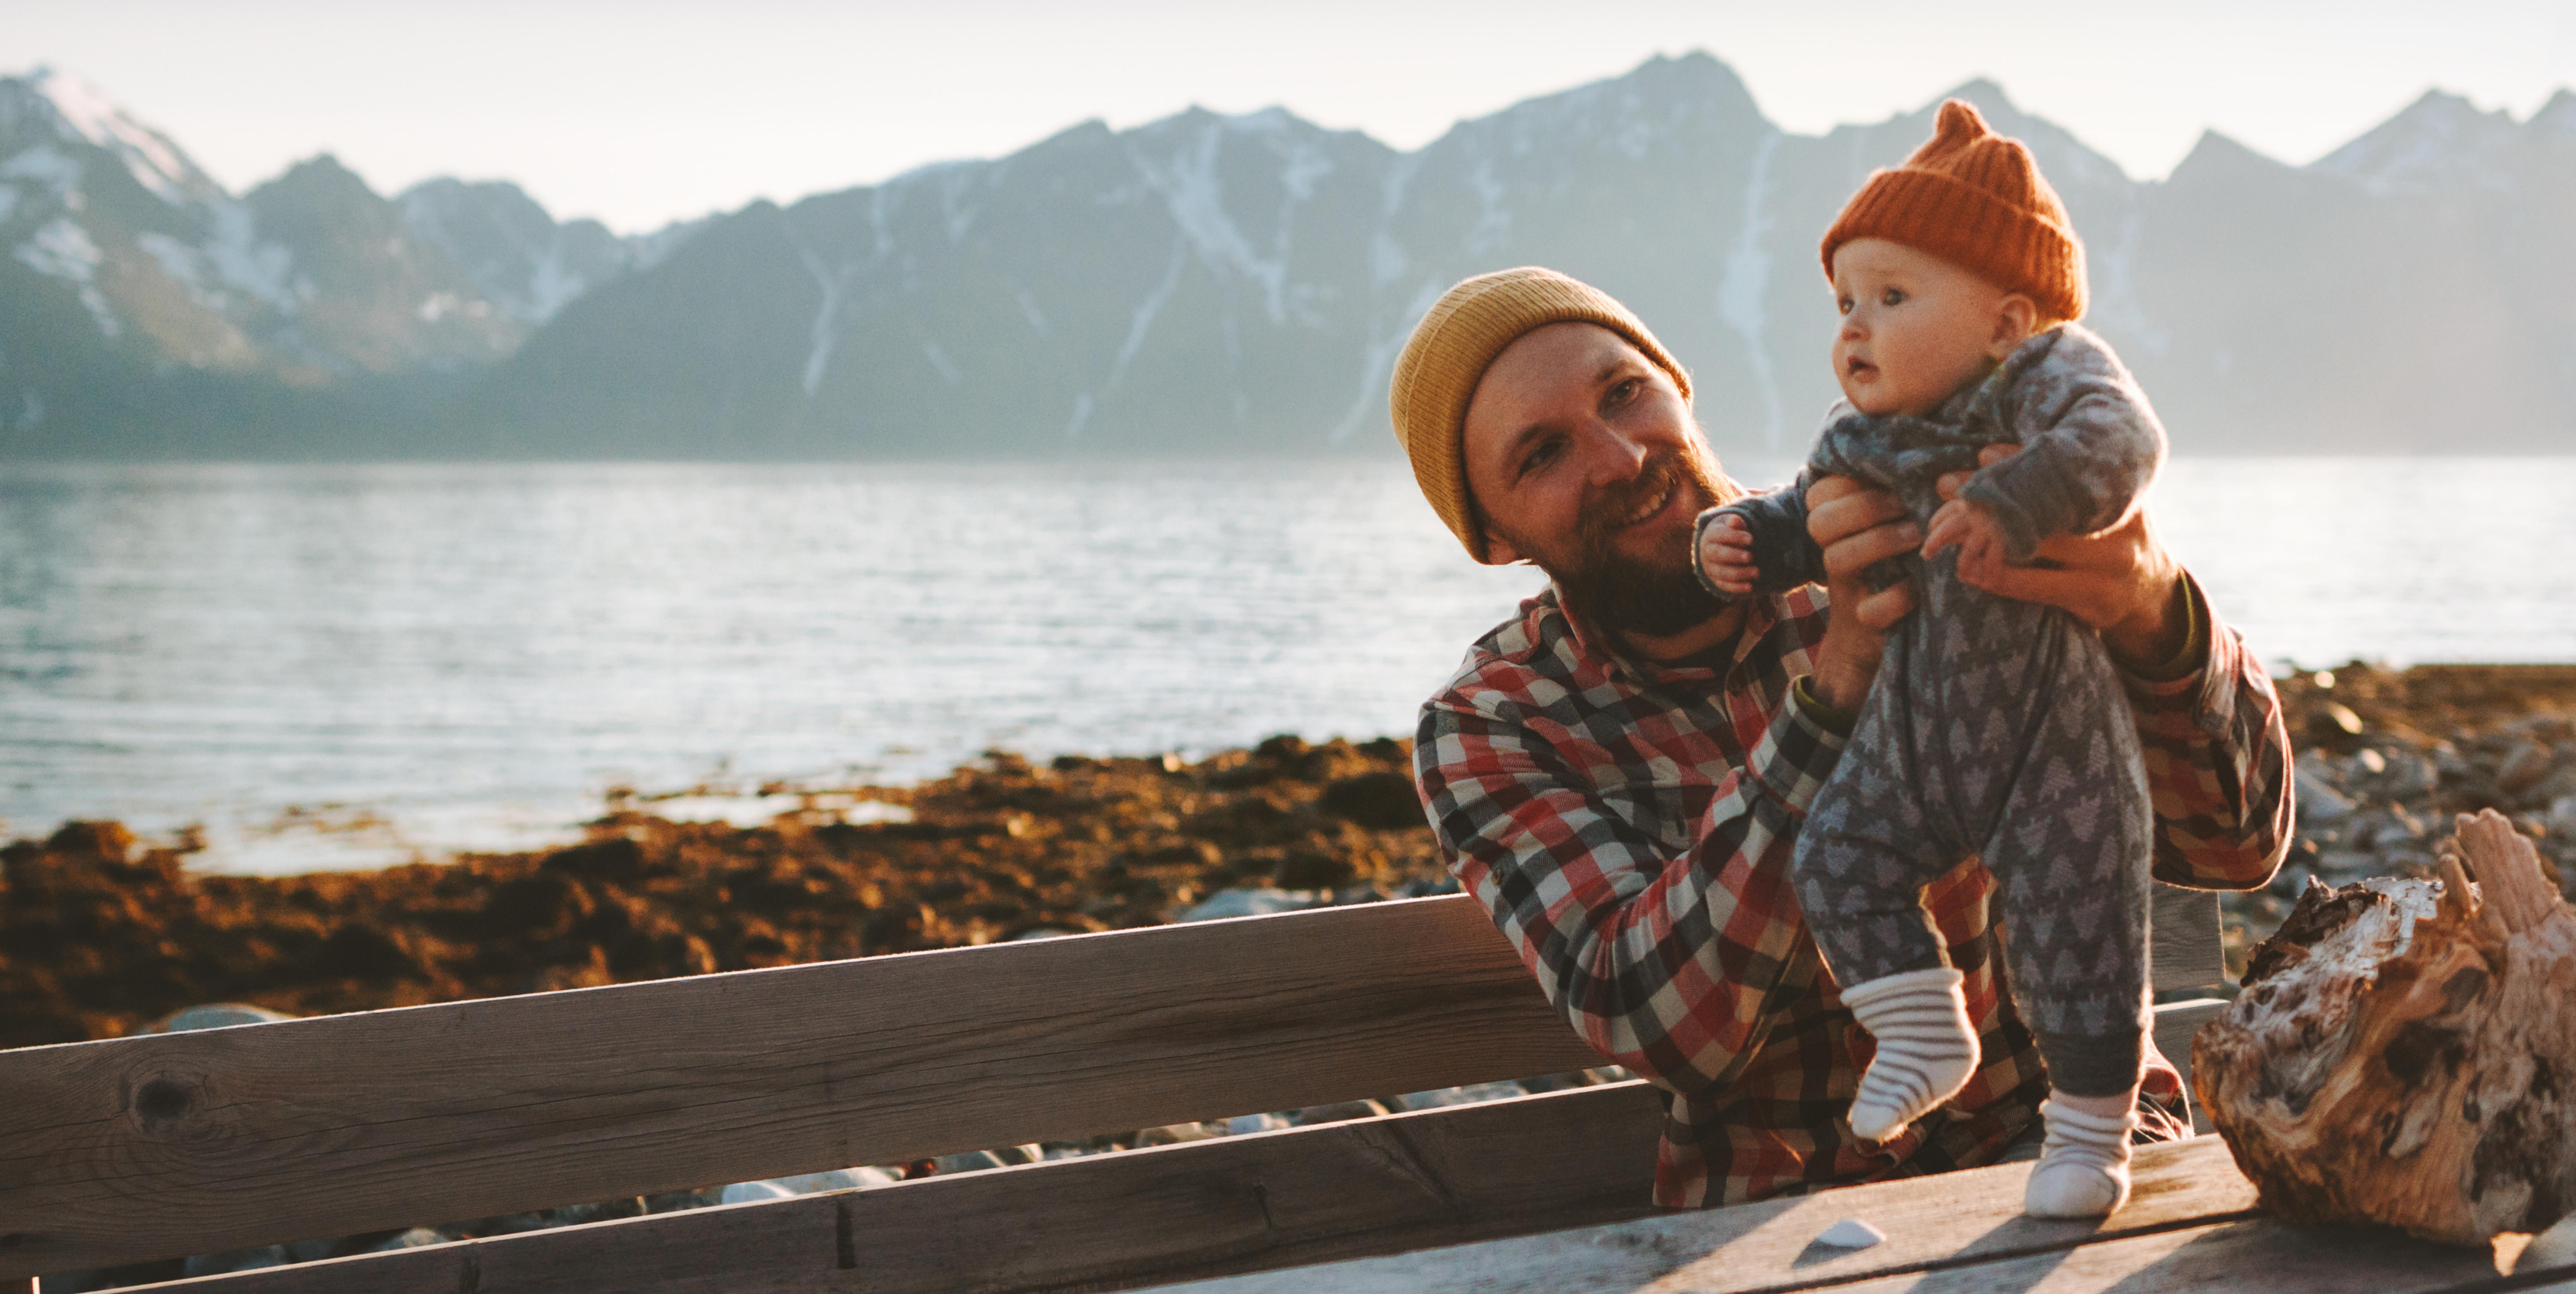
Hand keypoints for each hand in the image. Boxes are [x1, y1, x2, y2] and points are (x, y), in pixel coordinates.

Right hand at [1696, 511, 1758, 596]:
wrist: (1718, 546)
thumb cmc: (1729, 532)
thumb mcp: (1731, 525)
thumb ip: (1735, 523)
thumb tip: (1735, 521)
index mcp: (1711, 535)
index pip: (1720, 535)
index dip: (1735, 537)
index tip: (1751, 539)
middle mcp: (1707, 552)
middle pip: (1718, 554)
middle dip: (1735, 556)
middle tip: (1751, 556)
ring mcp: (1711, 568)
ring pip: (1722, 572)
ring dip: (1740, 573)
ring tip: (1757, 572)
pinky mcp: (1716, 580)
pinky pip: (1725, 585)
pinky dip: (1737, 587)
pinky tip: (1750, 586)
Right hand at [1803, 474, 1921, 711]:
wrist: (1876, 632)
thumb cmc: (1898, 559)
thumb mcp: (1893, 522)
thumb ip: (1898, 490)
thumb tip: (1933, 453)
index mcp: (1838, 524)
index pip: (1820, 492)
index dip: (1849, 481)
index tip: (1888, 476)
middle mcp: (1834, 551)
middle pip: (1819, 521)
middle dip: (1863, 507)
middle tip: (1903, 504)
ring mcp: (1845, 587)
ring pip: (1835, 559)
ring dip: (1878, 542)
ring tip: (1918, 536)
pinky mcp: (1863, 620)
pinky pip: (1869, 610)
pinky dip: (1897, 597)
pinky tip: (1918, 587)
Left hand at [1934, 445, 2190, 666]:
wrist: (2150, 595)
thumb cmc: (2108, 536)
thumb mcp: (2095, 500)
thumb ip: (2052, 477)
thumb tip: (1983, 456)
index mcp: (2123, 489)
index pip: (2065, 467)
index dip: (2018, 459)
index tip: (1980, 455)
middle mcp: (2121, 524)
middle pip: (2043, 505)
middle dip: (1990, 499)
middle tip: (1946, 488)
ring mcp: (2109, 564)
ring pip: (2032, 546)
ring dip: (1981, 540)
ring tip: (1945, 535)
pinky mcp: (2093, 598)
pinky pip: (2032, 586)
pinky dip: (1994, 577)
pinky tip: (1968, 570)